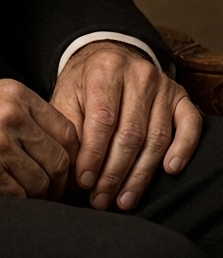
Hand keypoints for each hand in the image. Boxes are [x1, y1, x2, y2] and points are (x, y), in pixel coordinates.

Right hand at [0, 79, 78, 199]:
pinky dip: (17, 202)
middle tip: (46, 191)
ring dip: (36, 195)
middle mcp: (10, 116)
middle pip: (59, 160)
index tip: (61, 170)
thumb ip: (23, 113)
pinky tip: (3, 194)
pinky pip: (21, 197)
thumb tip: (60, 143)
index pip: (67, 131)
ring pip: (42, 183)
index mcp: (14, 94)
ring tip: (20, 192)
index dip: (70, 156)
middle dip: (56, 182)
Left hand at [50, 41, 202, 210]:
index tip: (85, 182)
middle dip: (115, 173)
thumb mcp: (67, 96)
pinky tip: (170, 170)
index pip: (103, 120)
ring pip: (157, 137)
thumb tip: (73, 171)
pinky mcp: (181, 97)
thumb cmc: (85, 84)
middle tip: (101, 199)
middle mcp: (138, 73)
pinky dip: (183, 149)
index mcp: (105, 69)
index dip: (94, 155)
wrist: (109, 57)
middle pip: (131, 134)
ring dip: (141, 175)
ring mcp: (163, 85)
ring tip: (124, 199)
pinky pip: (190, 125)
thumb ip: (70, 129)